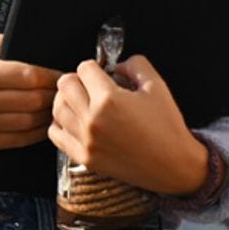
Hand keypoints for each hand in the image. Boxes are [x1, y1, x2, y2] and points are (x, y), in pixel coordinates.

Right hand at [0, 34, 61, 148]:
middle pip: (33, 101)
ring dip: (48, 115)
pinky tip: (45, 123)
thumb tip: (49, 50)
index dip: (52, 77)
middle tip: (64, 93)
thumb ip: (16, 44)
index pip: (30, 76)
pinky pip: (19, 139)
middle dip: (53, 96)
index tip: (63, 77)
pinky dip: (38, 132)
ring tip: (56, 107)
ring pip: (29, 122)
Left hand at [47, 54, 207, 194]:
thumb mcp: (157, 86)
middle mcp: (92, 119)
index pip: (84, 68)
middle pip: (65, 85)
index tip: (103, 72)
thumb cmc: (167, 126)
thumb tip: (117, 64)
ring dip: (67, 99)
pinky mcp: (83, 157)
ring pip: (57, 108)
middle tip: (91, 84)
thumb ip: (135, 65)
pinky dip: (62, 123)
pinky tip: (76, 120)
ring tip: (82, 100)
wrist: (172, 165)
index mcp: (109, 99)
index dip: (96, 66)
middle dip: (78, 79)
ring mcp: (85, 141)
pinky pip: (56, 134)